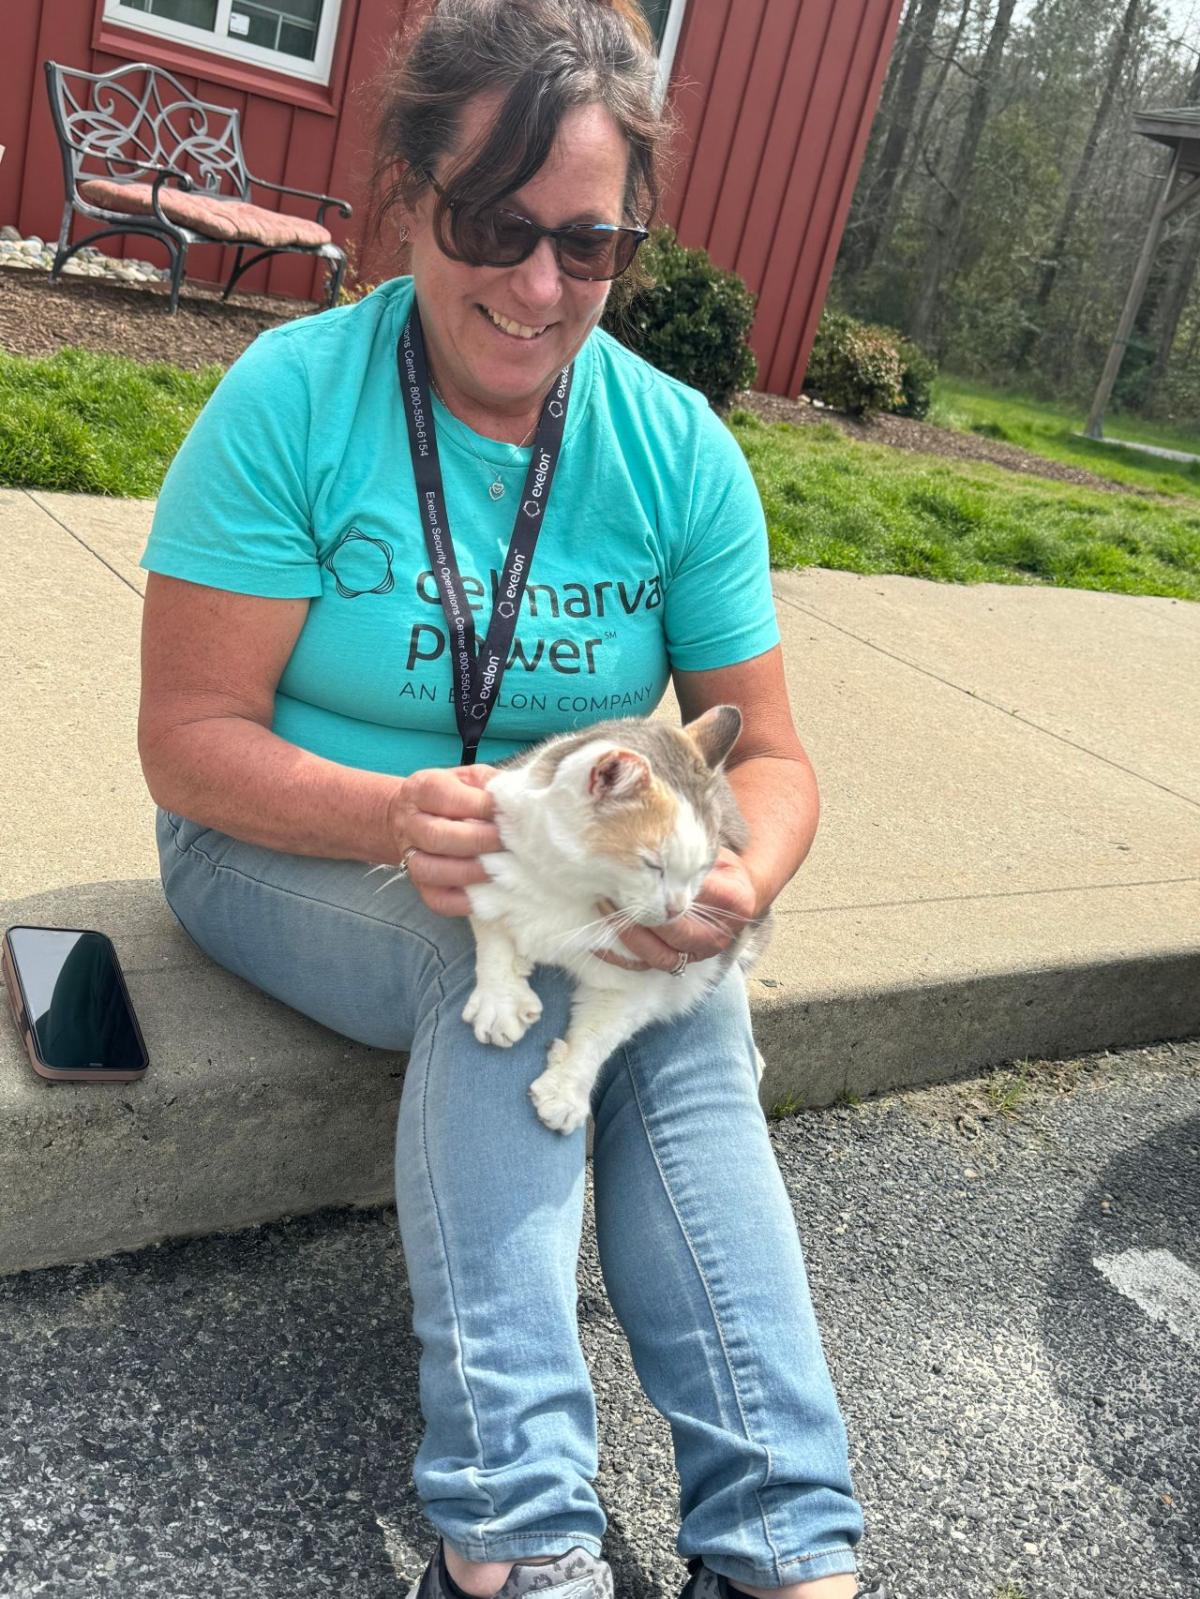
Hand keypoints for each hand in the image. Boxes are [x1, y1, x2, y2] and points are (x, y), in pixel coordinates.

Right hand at [389, 765, 502, 916]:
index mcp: (422, 789)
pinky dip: (463, 902)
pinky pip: (437, 900)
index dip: (480, 806)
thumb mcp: (469, 778)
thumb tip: (517, 799)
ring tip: (500, 867)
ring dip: (471, 871)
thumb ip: (490, 784)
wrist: (413, 816)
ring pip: (433, 870)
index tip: (507, 811)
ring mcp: (412, 857)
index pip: (445, 797)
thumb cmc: (453, 796)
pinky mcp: (421, 886)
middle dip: (478, 841)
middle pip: (437, 836)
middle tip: (506, 841)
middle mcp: (411, 824)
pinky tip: (486, 892)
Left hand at [592, 849, 760, 972]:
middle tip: (611, 891)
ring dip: (628, 935)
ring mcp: (699, 954)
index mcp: (733, 901)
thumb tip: (651, 854)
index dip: (662, 886)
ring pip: (659, 955)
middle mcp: (718, 934)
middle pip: (675, 930)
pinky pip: (646, 967)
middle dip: (641, 913)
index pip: (692, 896)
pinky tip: (601, 940)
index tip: (633, 870)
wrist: (733, 894)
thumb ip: (690, 857)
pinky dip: (621, 957)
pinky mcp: (679, 963)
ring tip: (605, 908)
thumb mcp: (713, 853)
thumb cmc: (718, 868)